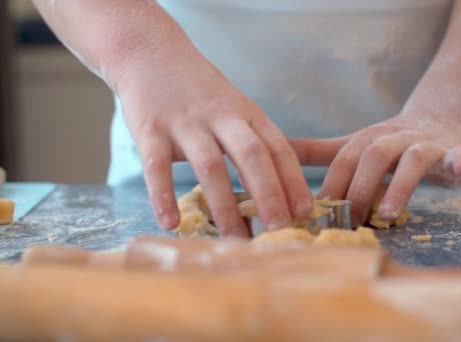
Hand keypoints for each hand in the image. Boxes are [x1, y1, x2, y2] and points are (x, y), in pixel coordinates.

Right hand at [113, 46, 312, 235]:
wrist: (150, 52)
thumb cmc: (201, 91)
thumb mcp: (238, 107)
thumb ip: (258, 141)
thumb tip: (287, 186)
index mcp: (248, 114)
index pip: (278, 148)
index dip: (293, 180)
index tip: (305, 212)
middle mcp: (221, 116)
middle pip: (252, 156)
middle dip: (269, 195)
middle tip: (279, 230)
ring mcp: (186, 121)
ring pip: (210, 165)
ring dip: (224, 205)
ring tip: (235, 239)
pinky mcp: (151, 127)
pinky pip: (157, 166)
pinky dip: (163, 196)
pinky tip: (170, 224)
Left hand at [291, 114, 460, 226]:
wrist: (440, 119)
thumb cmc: (391, 142)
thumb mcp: (354, 144)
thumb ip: (319, 151)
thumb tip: (277, 151)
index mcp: (366, 140)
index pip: (344, 161)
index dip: (331, 186)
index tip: (319, 216)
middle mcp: (394, 138)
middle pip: (374, 157)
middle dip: (360, 189)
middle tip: (351, 221)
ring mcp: (425, 143)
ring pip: (413, 158)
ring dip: (401, 184)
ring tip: (390, 213)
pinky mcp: (455, 150)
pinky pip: (460, 155)